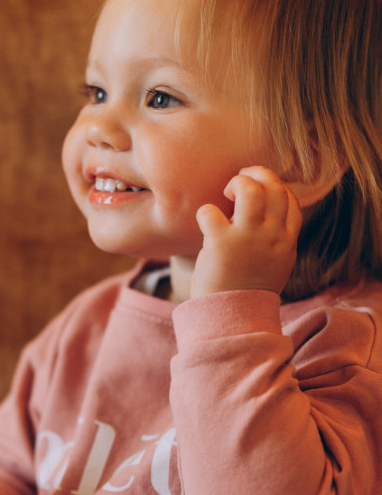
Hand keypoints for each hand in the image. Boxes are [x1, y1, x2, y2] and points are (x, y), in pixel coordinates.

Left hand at [190, 166, 301, 297]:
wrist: (233, 319)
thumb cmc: (248, 291)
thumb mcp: (276, 265)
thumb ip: (277, 241)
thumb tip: (266, 218)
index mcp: (286, 241)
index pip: (291, 200)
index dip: (275, 187)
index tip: (260, 190)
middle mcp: (272, 236)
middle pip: (274, 187)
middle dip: (256, 175)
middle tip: (238, 182)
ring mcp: (248, 237)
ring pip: (250, 190)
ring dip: (237, 184)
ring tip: (225, 195)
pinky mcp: (221, 243)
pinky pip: (210, 211)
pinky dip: (205, 212)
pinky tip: (205, 223)